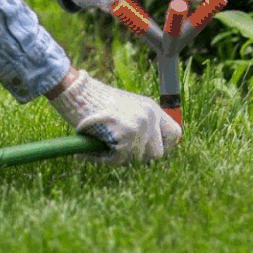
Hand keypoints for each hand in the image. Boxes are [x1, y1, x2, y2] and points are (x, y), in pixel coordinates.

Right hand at [46, 69, 180, 163]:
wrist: (77, 92)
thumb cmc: (96, 103)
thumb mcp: (127, 108)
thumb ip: (141, 125)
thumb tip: (152, 153)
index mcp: (152, 108)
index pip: (174, 134)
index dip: (166, 147)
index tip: (151, 152)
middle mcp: (149, 116)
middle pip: (157, 154)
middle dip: (140, 157)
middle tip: (120, 151)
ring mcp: (139, 125)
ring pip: (138, 159)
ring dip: (121, 158)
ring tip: (105, 146)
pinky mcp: (125, 135)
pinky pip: (119, 160)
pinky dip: (105, 159)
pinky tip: (93, 152)